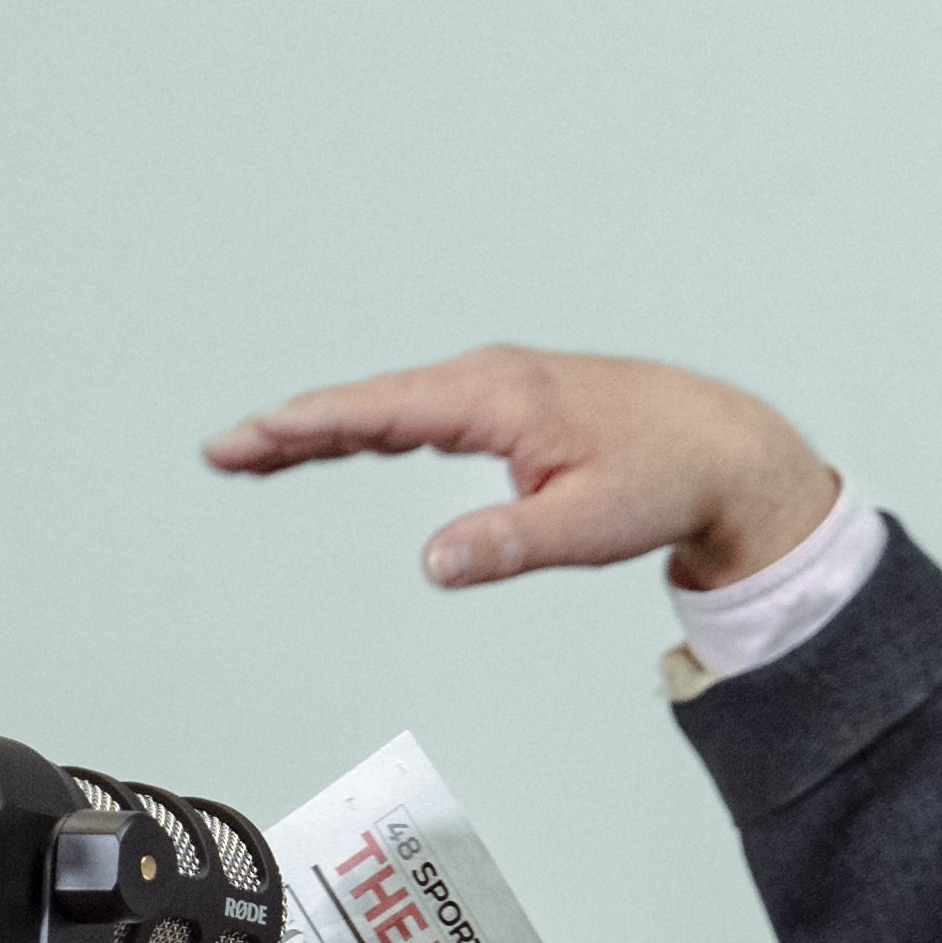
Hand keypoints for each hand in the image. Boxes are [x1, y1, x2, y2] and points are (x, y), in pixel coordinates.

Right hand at [205, 346, 837, 590]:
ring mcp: (493, 387)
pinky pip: (419, 410)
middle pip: (367, 402)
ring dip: (324, 428)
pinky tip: (341, 442)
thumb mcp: (585, 527)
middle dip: (292, 427)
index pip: (379, 411)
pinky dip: (371, 426)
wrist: (720, 448)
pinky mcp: (505, 405)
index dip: (304, 428)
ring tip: (258, 452)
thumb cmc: (663, 478)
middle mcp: (486, 379)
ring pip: (389, 404)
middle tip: (222, 452)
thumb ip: (506, 545)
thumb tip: (433, 563)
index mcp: (496, 397)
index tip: (245, 440)